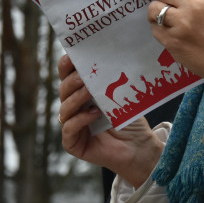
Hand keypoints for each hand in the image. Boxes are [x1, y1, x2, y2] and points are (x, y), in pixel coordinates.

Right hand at [57, 54, 161, 187]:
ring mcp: (72, 126)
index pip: (66, 76)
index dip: (66, 66)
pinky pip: (69, 128)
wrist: (139, 146)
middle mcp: (74, 108)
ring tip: (90, 91)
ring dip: (77, 98)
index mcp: (81, 93)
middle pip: (63, 90)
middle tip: (84, 75)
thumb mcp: (120, 94)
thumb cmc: (129, 118)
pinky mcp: (73, 143)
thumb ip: (109, 79)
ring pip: (65, 108)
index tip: (72, 56)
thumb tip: (107, 56)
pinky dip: (80, 119)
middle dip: (72, 80)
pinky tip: (94, 113)